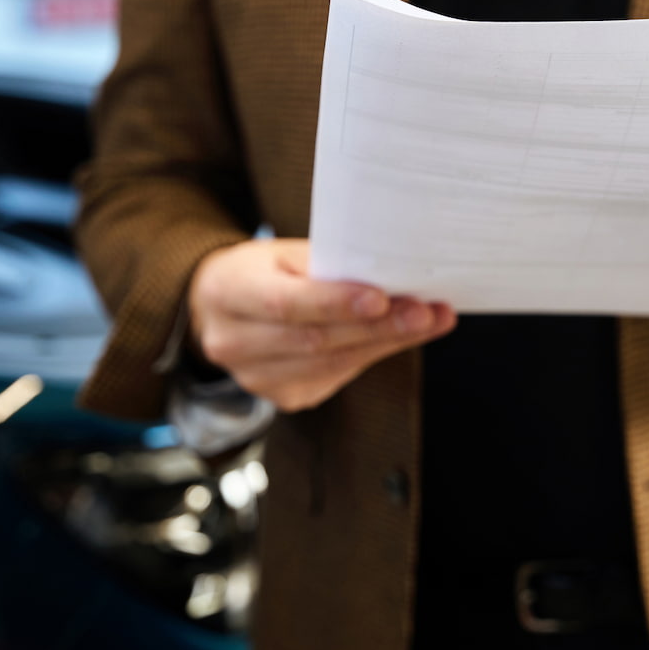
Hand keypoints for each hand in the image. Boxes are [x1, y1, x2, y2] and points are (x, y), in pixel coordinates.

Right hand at [187, 238, 455, 410]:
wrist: (220, 309)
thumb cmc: (260, 272)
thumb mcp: (282, 253)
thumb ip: (326, 265)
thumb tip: (390, 277)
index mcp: (229, 292)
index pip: (285, 304)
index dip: (336, 304)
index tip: (382, 298)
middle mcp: (235, 342)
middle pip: (316, 340)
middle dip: (379, 327)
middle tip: (426, 312)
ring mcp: (257, 377)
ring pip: (332, 364)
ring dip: (386, 343)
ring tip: (428, 321)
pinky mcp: (282, 396)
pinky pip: (336, 376)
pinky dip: (370, 355)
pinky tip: (398, 338)